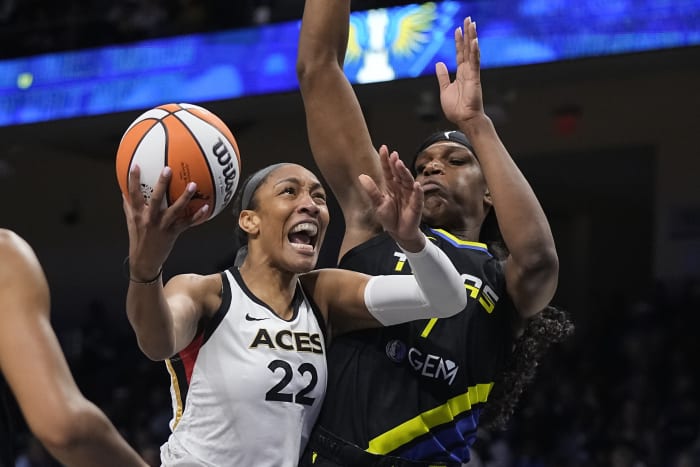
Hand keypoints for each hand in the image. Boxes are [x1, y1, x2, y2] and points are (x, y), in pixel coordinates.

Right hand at [123, 165, 209, 279]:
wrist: (144, 261)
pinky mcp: (173, 233)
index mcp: (137, 214)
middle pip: (156, 199)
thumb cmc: (138, 238)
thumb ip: (129, 206)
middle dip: (161, 184)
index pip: (133, 194)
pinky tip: (206, 207)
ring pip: (175, 210)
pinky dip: (197, 216)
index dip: (133, 180)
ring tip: (193, 185)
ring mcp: (162, 226)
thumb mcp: (130, 222)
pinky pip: (187, 223)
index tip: (136, 165)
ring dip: (185, 197)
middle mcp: (149, 219)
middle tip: (168, 169)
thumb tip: (124, 190)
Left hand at [358, 145, 424, 251]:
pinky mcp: (417, 205)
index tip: (383, 148)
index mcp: (391, 186)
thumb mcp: (377, 204)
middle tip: (393, 156)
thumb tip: (361, 176)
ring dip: (405, 173)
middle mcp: (401, 187)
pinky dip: (417, 191)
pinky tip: (416, 185)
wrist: (399, 232)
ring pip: (408, 181)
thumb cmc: (389, 217)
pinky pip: (418, 196)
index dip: (386, 160)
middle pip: (399, 173)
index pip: (388, 170)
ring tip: (400, 164)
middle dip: (396, 164)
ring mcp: (410, 195)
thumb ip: (371, 190)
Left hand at [435, 17, 484, 125]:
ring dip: (472, 37)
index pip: (460, 53)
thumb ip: (442, 76)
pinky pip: (475, 63)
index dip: (459, 41)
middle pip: (467, 48)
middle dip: (468, 33)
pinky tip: (474, 41)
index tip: (458, 28)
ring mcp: (472, 74)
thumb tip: (439, 63)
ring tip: (472, 24)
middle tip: (468, 19)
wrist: (464, 119)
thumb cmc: (456, 108)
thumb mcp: (445, 89)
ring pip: (472, 52)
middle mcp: (467, 71)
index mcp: (461, 74)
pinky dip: (474, 52)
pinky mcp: (475, 78)